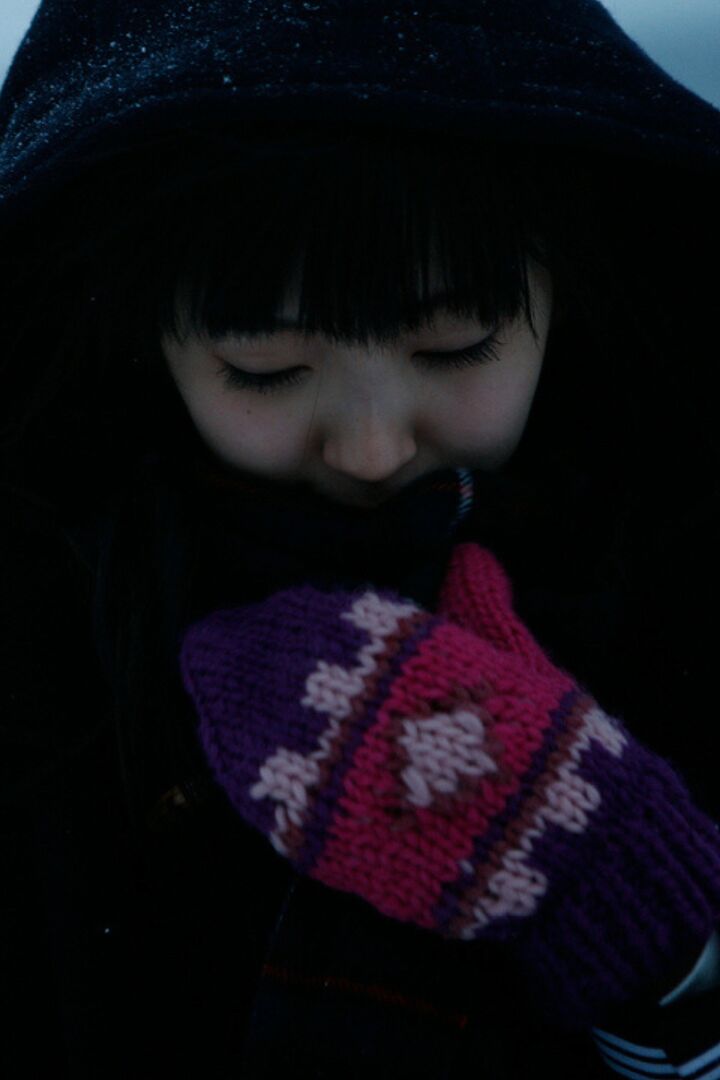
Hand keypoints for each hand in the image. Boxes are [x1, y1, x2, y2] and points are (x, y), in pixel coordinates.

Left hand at [180, 544, 719, 1027]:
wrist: (561, 840)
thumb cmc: (543, 741)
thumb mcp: (513, 657)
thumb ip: (477, 602)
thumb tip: (472, 554)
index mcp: (399, 653)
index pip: (315, 619)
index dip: (276, 616)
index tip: (254, 613)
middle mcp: (351, 707)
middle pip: (266, 670)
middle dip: (229, 654)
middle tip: (205, 646)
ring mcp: (332, 775)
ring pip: (249, 731)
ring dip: (219, 707)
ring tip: (205, 692)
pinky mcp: (326, 838)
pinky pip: (259, 799)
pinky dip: (234, 774)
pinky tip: (223, 759)